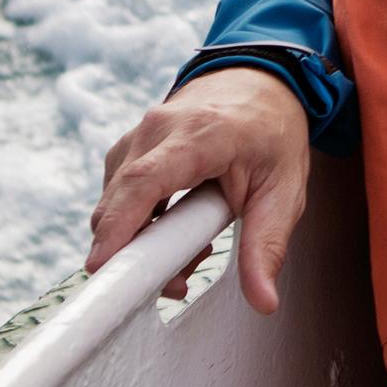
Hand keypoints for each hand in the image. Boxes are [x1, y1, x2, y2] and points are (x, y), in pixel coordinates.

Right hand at [86, 67, 311, 311]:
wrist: (261, 83)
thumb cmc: (273, 133)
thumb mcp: (284, 191)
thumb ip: (267, 247)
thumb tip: (264, 303)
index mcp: (199, 134)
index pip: (144, 182)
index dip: (119, 226)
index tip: (101, 268)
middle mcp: (157, 129)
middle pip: (120, 200)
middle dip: (137, 252)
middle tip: (179, 280)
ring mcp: (138, 135)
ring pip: (115, 202)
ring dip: (142, 239)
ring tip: (194, 249)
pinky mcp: (130, 148)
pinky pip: (119, 194)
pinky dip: (140, 222)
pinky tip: (176, 229)